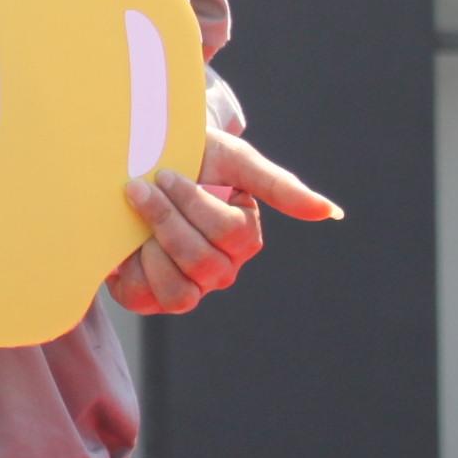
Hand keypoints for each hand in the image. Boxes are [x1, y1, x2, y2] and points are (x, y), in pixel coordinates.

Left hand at [105, 125, 341, 314]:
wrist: (136, 162)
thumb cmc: (191, 158)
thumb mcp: (234, 160)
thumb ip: (279, 186)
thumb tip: (330, 212)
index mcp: (243, 238)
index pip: (231, 233)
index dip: (194, 203)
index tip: (167, 173)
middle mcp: (219, 269)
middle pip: (204, 263)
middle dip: (168, 219)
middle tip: (143, 186)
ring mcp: (187, 287)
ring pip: (181, 292)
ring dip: (153, 246)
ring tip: (135, 210)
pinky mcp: (148, 297)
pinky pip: (147, 299)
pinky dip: (133, 268)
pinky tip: (126, 240)